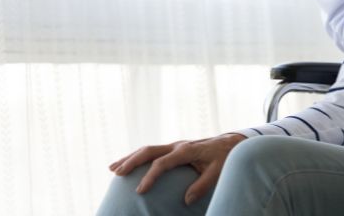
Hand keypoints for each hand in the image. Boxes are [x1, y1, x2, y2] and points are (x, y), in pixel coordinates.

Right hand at [108, 133, 245, 204]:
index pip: (163, 162)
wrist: (231, 143)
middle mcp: (178, 145)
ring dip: (130, 157)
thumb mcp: (218, 171)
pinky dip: (138, 157)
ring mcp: (175, 145)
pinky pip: (152, 152)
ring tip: (112, 169)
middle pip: (149, 150)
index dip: (150, 176)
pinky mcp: (174, 148)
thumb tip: (186, 201)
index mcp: (187, 150)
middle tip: (117, 174)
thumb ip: (203, 185)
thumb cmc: (224, 158)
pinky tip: (127, 165)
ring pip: (147, 149)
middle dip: (132, 161)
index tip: (140, 191)